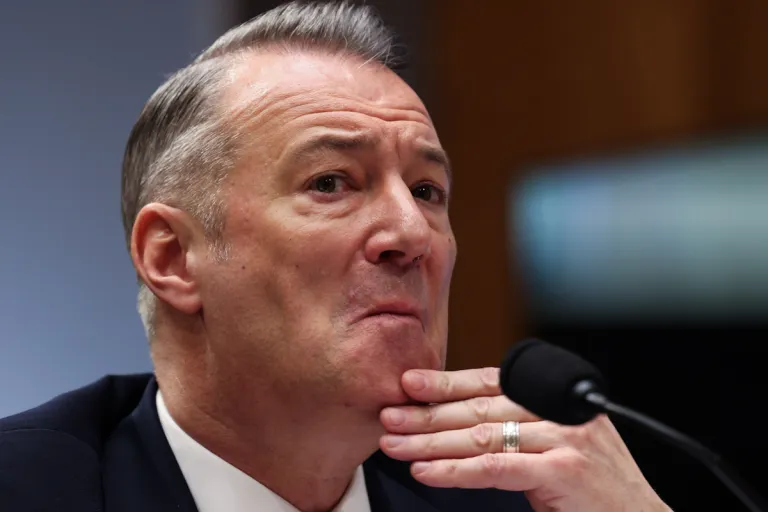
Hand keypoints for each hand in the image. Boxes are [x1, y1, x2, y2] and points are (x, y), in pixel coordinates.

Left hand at [379, 368, 670, 511]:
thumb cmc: (598, 493)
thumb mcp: (562, 447)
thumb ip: (523, 430)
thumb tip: (459, 426)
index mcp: (556, 397)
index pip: (491, 383)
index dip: (447, 383)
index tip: (409, 383)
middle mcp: (559, 410)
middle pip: (480, 407)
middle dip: (428, 413)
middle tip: (388, 415)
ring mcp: (564, 438)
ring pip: (482, 435)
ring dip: (431, 441)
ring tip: (394, 444)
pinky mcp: (564, 469)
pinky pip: (496, 467)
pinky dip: (455, 470)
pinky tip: (426, 471)